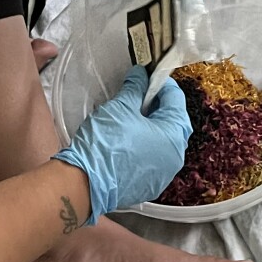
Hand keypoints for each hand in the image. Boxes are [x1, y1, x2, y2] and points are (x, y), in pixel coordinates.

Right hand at [53, 67, 190, 224]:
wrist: (85, 184)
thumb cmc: (105, 145)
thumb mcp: (120, 108)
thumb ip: (134, 88)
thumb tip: (140, 76)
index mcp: (173, 136)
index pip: (176, 100)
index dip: (161, 84)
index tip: (148, 77)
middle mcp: (174, 157)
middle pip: (172, 122)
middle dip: (157, 105)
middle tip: (138, 95)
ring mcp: (163, 174)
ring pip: (162, 142)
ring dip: (151, 127)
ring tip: (130, 116)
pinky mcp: (148, 185)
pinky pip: (152, 159)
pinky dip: (144, 146)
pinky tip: (126, 139)